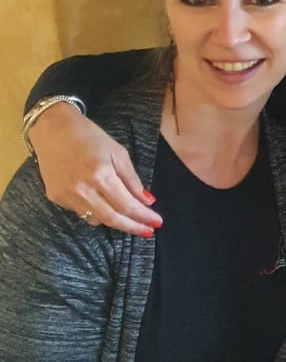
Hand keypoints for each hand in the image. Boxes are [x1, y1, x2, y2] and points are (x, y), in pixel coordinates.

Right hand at [29, 103, 158, 236]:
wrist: (52, 130)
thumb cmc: (89, 136)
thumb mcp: (117, 152)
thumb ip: (132, 179)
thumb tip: (147, 201)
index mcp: (100, 174)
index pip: (126, 204)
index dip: (143, 216)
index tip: (156, 223)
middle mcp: (82, 189)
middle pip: (112, 218)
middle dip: (132, 227)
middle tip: (147, 231)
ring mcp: (67, 196)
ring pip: (96, 219)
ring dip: (115, 221)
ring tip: (129, 218)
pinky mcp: (56, 198)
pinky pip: (81, 213)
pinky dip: (96, 212)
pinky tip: (104, 204)